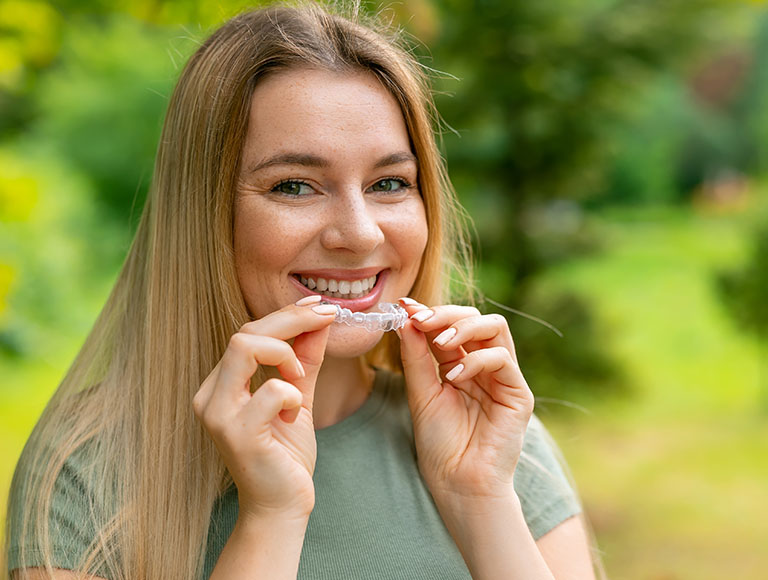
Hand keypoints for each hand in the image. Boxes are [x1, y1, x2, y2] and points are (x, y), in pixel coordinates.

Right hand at [192, 301, 335, 519]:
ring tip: (301, 378)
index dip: (286, 314)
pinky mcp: (236, 434)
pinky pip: (269, 391)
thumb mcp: (299, 398)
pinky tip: (295, 415)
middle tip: (326, 317)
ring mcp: (218, 414)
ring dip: (285, 354)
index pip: (248, 332)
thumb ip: (306, 361)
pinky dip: (292, 394)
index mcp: (222, 385)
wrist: (282, 506)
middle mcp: (211, 395)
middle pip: (244, 333)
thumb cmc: (286, 455)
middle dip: (291, 320)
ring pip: (244, 348)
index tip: (320, 307)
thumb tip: (321, 321)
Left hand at [398, 300, 533, 500]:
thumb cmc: (440, 444)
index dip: (429, 313)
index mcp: (460, 364)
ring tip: (439, 343)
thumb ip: (416, 357)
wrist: (458, 483)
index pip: (451, 325)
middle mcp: (484, 366)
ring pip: (494, 327)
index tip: (404, 307)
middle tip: (420, 320)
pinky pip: (501, 358)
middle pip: (475, 317)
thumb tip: (405, 318)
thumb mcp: (421, 393)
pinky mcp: (518, 393)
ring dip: (463, 327)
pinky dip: (475, 360)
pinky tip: (453, 377)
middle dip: (445, 314)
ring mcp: (503, 377)